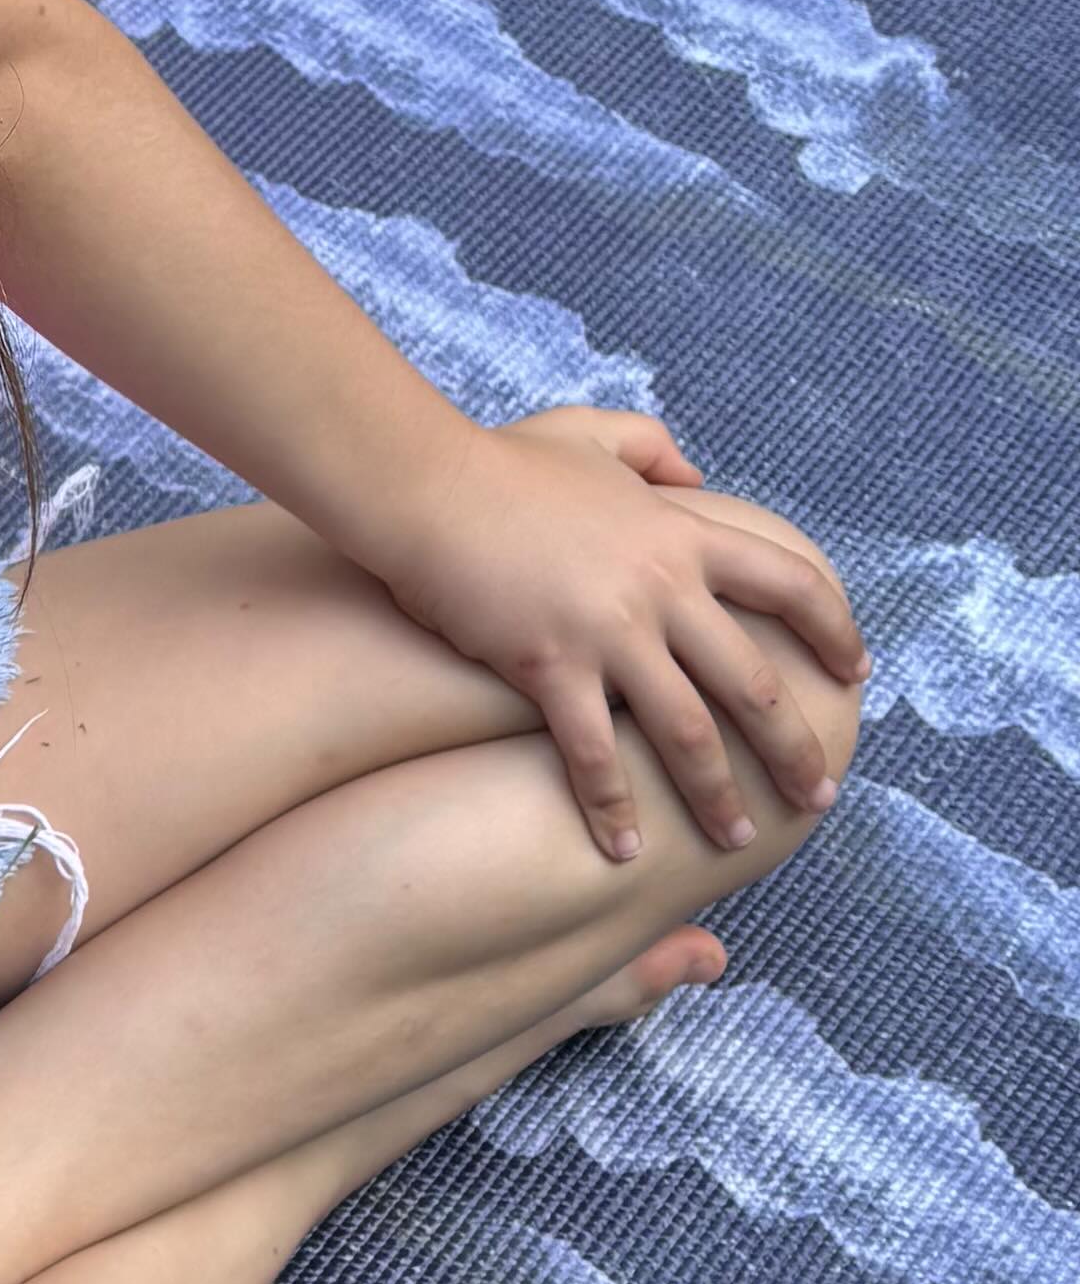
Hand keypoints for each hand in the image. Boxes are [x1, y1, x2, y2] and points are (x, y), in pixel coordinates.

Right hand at [371, 406, 863, 863]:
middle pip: (755, 682)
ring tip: (738, 836)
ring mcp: (609, 632)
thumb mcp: (590, 433)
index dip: (836, 630)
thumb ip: (652, 446)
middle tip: (819, 796)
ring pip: (689, 731)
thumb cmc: (500, 462)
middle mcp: (662, 590)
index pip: (791, 584)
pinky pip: (593, 754)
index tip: (857, 673)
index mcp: (681, 535)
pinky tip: (624, 850)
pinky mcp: (550, 667)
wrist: (425, 486)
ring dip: (719, 793)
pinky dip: (613, 808)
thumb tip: (694, 473)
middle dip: (795, 748)